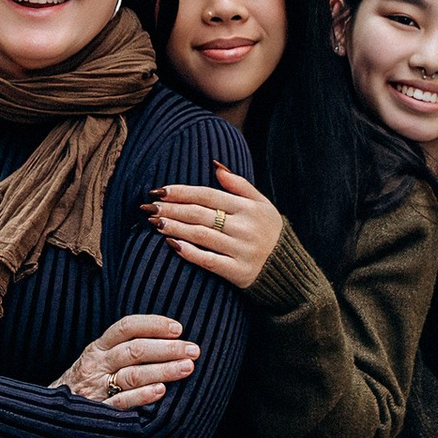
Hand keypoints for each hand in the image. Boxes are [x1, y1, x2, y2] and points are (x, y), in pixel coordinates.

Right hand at [55, 311, 200, 407]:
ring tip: (187, 368)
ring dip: (162, 370)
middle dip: (167, 349)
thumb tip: (168, 339)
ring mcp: (96, 388)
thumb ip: (124, 348)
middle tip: (194, 351)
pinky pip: (121, 402)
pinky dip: (141, 396)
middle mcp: (97, 364)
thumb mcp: (99, 359)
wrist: (54, 413)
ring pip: (132, 375)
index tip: (178, 328)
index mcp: (99, 347)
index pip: (126, 327)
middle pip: (134, 350)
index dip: (153, 324)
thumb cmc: (88, 382)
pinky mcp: (98, 411)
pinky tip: (161, 391)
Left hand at [148, 163, 284, 288]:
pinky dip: (189, 252)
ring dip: (174, 227)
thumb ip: (239, 185)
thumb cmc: (270, 232)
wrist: (288, 269)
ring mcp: (241, 250)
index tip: (159, 191)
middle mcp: (244, 227)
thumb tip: (215, 165)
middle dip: (171, 209)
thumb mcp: (262, 204)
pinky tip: (171, 244)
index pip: (208, 195)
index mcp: (248, 207)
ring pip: (200, 235)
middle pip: (200, 214)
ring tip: (154, 223)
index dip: (182, 191)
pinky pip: (208, 261)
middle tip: (149, 207)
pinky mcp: (238, 272)